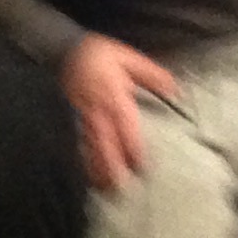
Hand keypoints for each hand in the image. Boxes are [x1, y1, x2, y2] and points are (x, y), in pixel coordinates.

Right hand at [63, 34, 178, 190]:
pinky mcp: (70, 118)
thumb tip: (174, 89)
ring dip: (98, 168)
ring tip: (105, 188)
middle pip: (106, 145)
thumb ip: (151, 74)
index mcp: (115, 97)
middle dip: (113, 167)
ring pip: (90, 148)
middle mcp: (98, 111)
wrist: (62, 48)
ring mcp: (82, 117)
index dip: (133, 149)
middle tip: (121, 189)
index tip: (142, 167)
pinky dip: (82, 159)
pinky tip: (86, 174)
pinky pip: (77, 143)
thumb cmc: (99, 54)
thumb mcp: (128, 57)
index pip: (126, 128)